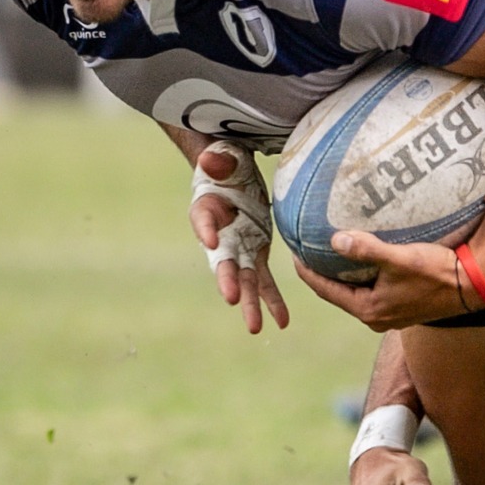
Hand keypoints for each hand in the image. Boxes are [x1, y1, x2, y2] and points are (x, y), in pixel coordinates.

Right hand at [188, 142, 288, 333]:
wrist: (233, 177)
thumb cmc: (224, 164)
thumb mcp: (222, 157)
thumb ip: (217, 160)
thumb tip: (210, 159)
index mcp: (206, 210)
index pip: (203, 219)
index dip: (206, 229)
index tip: (211, 239)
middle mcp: (219, 236)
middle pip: (221, 260)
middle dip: (228, 280)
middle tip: (232, 298)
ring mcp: (238, 249)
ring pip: (244, 279)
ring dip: (250, 303)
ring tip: (255, 327)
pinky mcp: (256, 254)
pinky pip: (265, 281)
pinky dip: (273, 301)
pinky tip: (282, 322)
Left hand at [293, 229, 484, 331]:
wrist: (474, 285)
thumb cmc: (438, 271)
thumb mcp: (400, 259)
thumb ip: (367, 250)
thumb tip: (335, 240)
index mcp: (370, 310)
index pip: (326, 291)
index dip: (307, 273)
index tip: (293, 254)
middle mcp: (377, 316)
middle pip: (338, 293)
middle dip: (321, 273)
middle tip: (306, 250)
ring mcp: (391, 313)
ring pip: (356, 291)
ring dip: (343, 274)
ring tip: (329, 252)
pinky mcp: (403, 306)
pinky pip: (373, 289)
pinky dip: (362, 274)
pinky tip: (364, 257)